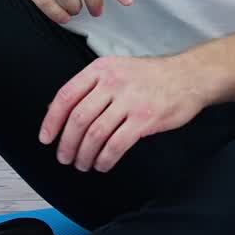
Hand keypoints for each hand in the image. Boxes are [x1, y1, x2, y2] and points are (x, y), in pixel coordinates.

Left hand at [40, 56, 203, 172]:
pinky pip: (116, 144)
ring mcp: (129, 100)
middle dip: (67, 144)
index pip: (66, 96)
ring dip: (84, 154)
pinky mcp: (145, 118)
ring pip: (95, 134)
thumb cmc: (150, 77)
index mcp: (100, 69)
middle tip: (65, 158)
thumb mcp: (116, 69)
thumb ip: (91, 87)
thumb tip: (59, 112)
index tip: (46, 138)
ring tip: (83, 164)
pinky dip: (105, 159)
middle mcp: (112, 82)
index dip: (52, 120)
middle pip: (78, 118)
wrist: (188, 77)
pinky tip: (102, 164)